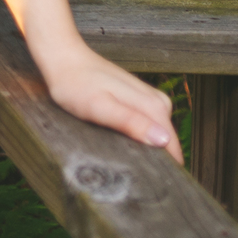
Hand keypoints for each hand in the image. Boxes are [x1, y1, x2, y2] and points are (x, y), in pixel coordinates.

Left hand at [34, 37, 181, 162]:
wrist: (64, 59)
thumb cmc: (76, 85)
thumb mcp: (99, 108)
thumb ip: (130, 122)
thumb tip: (162, 140)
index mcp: (154, 106)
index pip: (173, 147)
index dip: (164, 167)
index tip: (146, 179)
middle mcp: (158, 101)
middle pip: (167, 142)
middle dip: (154, 158)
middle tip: (125, 164)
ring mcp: (150, 99)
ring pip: (158, 134)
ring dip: (145, 147)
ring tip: (121, 152)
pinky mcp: (139, 99)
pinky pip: (148, 125)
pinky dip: (138, 136)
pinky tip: (121, 139)